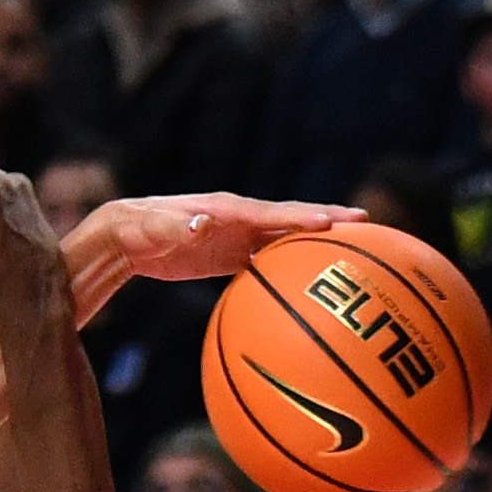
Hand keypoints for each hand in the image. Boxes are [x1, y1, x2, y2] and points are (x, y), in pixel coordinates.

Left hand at [85, 193, 365, 282]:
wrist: (127, 235)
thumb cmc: (137, 229)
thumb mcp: (152, 229)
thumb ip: (177, 228)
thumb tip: (204, 224)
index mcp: (224, 209)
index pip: (270, 213)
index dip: (301, 216)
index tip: (333, 220)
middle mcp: (238, 218)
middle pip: (288, 218)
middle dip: (325, 218)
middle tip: (365, 222)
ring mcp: (237, 235)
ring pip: (284, 237)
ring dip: (315, 241)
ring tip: (354, 246)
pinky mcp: (232, 255)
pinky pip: (267, 259)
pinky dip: (291, 265)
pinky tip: (311, 281)